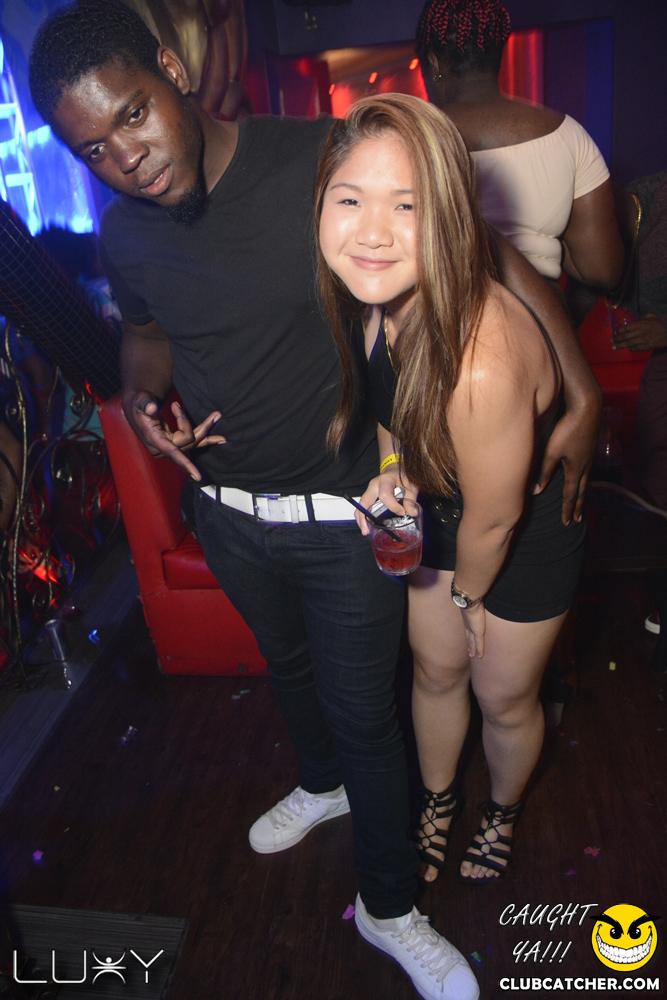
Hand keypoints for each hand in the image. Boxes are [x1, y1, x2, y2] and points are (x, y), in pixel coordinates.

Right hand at [123, 391, 225, 480]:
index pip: (172, 452)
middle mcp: (162, 447)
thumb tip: (151, 408)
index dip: (185, 463)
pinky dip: (206, 439)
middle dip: (201, 429)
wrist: (138, 406)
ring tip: (217, 417)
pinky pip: (193, 443)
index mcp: (154, 439)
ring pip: (192, 442)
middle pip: (188, 442)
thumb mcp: (139, 401)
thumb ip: (145, 404)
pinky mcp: (175, 443)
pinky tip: (219, 439)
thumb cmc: (139, 403)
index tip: (197, 475)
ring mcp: (170, 447)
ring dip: (205, 430)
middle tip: (215, 414)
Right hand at [356, 464, 417, 534]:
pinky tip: (367, 526)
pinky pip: (362, 507)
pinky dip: (363, 517)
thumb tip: (412, 513)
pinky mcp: (369, 497)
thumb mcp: (410, 485)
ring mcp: (369, 491)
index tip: (402, 512)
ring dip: (361, 519)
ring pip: (360, 506)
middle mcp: (373, 486)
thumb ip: (411, 499)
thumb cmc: (402, 477)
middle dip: (364, 517)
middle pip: (364, 502)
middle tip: (367, 531)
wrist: (394, 470)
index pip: (384, 495)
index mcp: (385, 480)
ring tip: (365, 531)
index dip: (393, 506)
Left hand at [461, 603, 485, 657]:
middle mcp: (468, 625)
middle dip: (469, 644)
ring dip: (472, 649)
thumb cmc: (473, 598)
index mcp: (467, 618)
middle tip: (469, 652)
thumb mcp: (475, 601)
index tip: (469, 639)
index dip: (468, 634)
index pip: (468, 629)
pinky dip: (479, 650)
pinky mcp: (477, 632)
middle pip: (468, 638)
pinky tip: (480, 656)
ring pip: (472, 642)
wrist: (470, 601)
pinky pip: (479, 643)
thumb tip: (482, 598)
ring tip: (472, 656)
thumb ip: (478, 602)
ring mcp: (472, 629)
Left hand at [534, 395, 600, 525]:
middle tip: (577, 520)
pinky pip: (588, 471)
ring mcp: (590, 458)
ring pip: (586, 481)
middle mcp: (586, 467)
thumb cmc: (567, 429)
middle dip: (578, 506)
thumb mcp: (552, 451)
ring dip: (583, 494)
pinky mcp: (590, 449)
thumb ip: (544, 471)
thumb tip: (536, 491)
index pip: (571, 496)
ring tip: (581, 503)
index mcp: (576, 470)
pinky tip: (583, 478)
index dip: (568, 510)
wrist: (587, 409)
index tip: (567, 523)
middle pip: (581, 491)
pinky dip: (585, 481)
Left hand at [612, 314, 666, 352]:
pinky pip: (636, 348)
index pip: (628, 327)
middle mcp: (641, 332)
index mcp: (642, 324)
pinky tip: (627, 348)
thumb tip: (637, 320)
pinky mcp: (647, 346)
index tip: (615, 332)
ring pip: (629, 343)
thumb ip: (644, 317)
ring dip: (620, 346)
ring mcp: (644, 340)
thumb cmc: (662, 323)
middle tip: (612, 340)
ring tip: (614, 347)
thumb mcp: (653, 316)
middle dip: (617, 339)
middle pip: (626, 336)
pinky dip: (631, 348)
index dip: (620, 330)